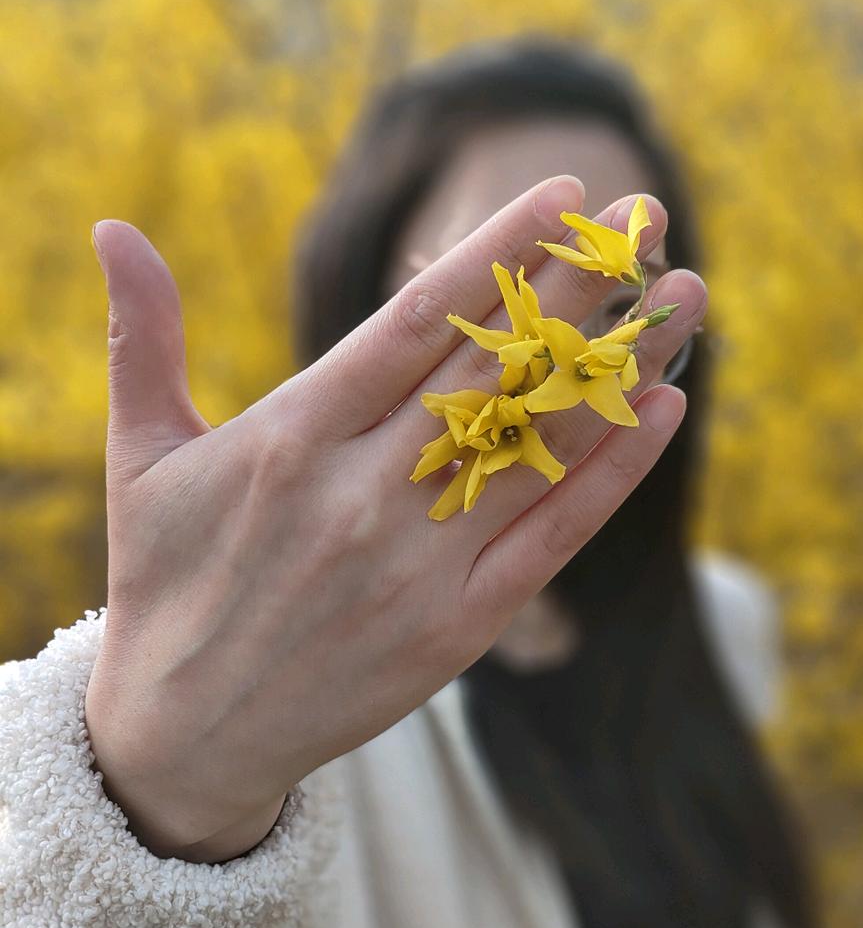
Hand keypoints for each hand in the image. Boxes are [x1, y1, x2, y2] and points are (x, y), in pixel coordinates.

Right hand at [83, 176, 706, 862]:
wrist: (187, 733)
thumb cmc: (167, 579)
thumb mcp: (141, 456)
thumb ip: (142, 339)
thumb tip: (110, 226)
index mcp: (293, 437)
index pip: (416, 320)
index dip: (497, 251)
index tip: (564, 194)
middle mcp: (364, 493)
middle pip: (497, 368)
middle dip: (578, 286)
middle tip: (643, 219)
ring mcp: (420, 564)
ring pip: (540, 444)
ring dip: (623, 365)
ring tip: (687, 297)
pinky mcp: (460, 628)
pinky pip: (553, 535)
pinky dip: (614, 472)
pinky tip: (664, 408)